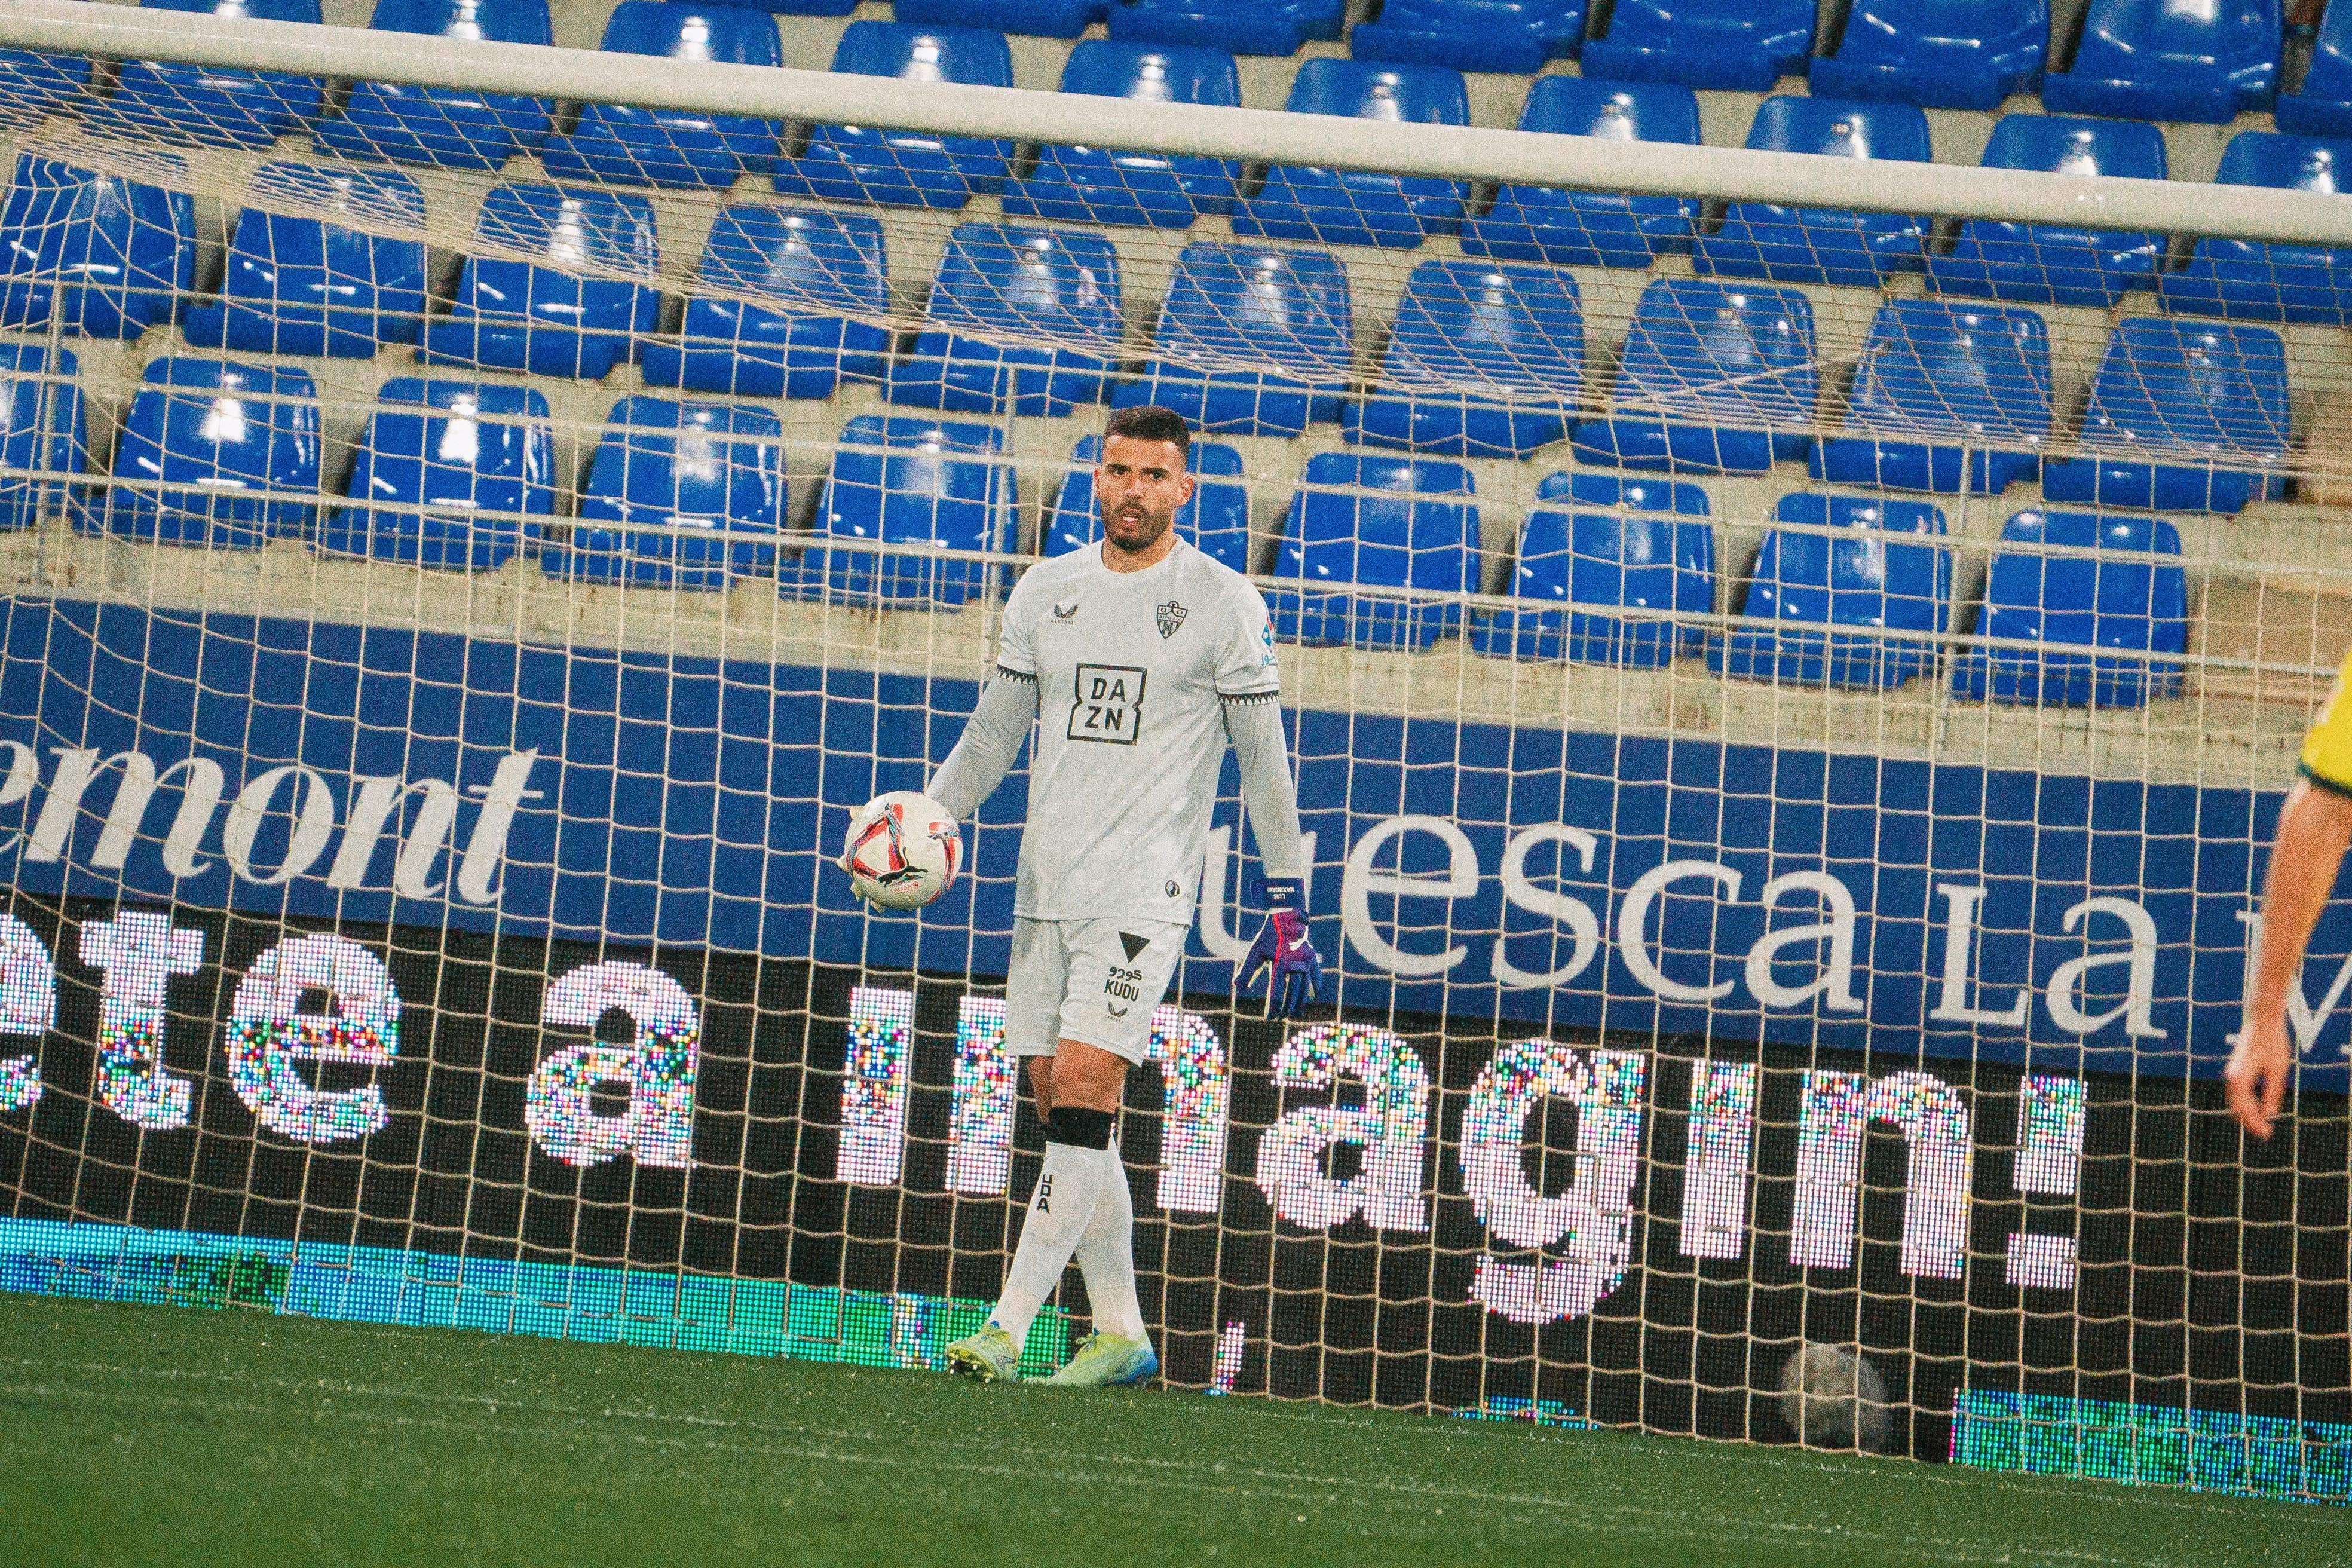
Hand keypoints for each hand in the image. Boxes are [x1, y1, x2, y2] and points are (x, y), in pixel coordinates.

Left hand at [1240, 878, 1320, 1016]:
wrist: (1287, 917)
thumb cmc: (1268, 937)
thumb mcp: (1255, 952)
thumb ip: (1247, 971)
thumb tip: (1237, 989)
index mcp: (1280, 963)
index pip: (1277, 991)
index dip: (1273, 1007)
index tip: (1269, 1018)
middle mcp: (1295, 963)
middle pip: (1292, 992)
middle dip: (1287, 1008)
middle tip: (1281, 1018)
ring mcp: (1306, 961)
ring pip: (1305, 987)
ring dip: (1301, 1002)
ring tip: (1296, 1015)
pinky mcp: (1312, 958)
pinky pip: (1315, 976)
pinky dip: (1315, 987)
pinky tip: (1312, 998)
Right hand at [2225, 1012, 2293, 1138]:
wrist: (2263, 1022)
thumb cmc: (2273, 1043)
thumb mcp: (2278, 1071)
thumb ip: (2272, 1093)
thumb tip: (2269, 1114)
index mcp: (2240, 1078)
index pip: (2245, 1108)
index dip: (2255, 1123)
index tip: (2267, 1133)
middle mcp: (2231, 1077)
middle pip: (2236, 1108)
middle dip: (2249, 1122)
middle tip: (2266, 1133)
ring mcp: (2231, 1073)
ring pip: (2234, 1101)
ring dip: (2246, 1114)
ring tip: (2261, 1124)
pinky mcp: (2235, 1070)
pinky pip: (2236, 1094)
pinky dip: (2244, 1105)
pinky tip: (2256, 1109)